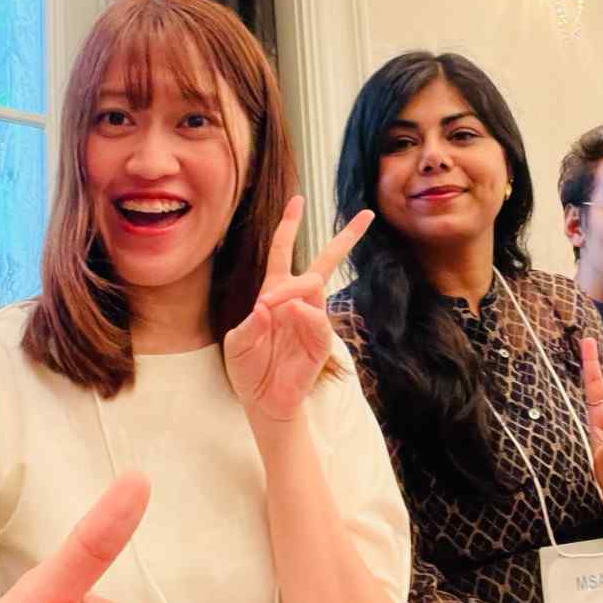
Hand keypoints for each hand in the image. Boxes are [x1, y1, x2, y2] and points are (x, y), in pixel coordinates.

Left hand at [223, 197, 372, 423]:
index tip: (298, 200)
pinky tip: (292, 313)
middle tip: (365, 216)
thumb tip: (266, 306)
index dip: (289, 226)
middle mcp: (296, 302)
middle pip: (323, 263)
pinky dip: (305, 314)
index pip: (282, 251)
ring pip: (315, 288)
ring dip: (293, 289)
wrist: (263, 401)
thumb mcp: (237, 344)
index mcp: (273, 293)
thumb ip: (248, 326)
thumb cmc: (248, 367)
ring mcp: (311, 320)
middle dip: (345, 240)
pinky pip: (319, 320)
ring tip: (273, 304)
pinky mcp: (320, 343)